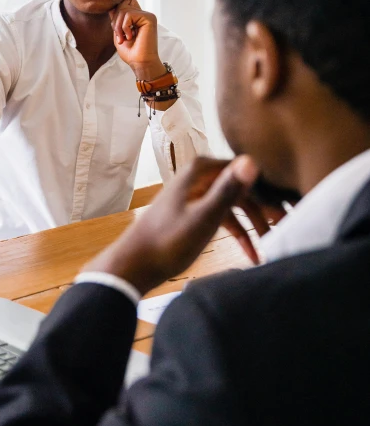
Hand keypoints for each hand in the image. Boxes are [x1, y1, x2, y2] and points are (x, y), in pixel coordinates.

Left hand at [83, 156, 282, 296]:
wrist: (134, 265)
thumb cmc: (167, 242)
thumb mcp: (204, 218)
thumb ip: (228, 190)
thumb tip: (252, 160)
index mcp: (201, 169)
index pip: (248, 170)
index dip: (271, 191)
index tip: (291, 212)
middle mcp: (199, 174)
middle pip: (244, 187)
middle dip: (265, 210)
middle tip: (286, 231)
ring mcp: (196, 192)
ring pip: (235, 204)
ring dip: (254, 225)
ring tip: (271, 247)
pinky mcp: (193, 210)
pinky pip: (223, 217)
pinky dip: (238, 233)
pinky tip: (251, 254)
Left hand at [109, 0, 164, 80]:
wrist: (140, 62)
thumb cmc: (130, 52)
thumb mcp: (118, 33)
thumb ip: (116, 19)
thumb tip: (111, 7)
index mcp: (138, 18)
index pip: (125, 2)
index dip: (117, 12)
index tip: (117, 30)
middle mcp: (143, 15)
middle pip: (123, 3)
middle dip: (116, 18)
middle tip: (119, 35)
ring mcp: (147, 15)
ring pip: (124, 9)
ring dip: (119, 25)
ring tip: (123, 37)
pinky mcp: (149, 18)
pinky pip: (129, 14)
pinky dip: (125, 26)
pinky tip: (130, 36)